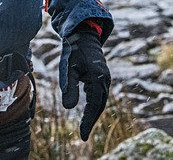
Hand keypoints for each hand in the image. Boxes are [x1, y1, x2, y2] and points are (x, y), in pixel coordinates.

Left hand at [59, 25, 110, 140]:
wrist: (82, 36)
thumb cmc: (73, 50)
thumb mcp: (68, 68)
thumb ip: (69, 87)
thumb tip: (69, 108)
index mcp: (98, 77)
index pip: (95, 104)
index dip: (89, 120)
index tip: (83, 134)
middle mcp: (105, 79)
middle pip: (100, 104)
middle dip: (92, 120)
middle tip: (83, 135)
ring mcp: (105, 78)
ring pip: (101, 101)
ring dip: (93, 114)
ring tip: (84, 128)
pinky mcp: (102, 78)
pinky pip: (99, 95)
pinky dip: (94, 105)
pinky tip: (88, 114)